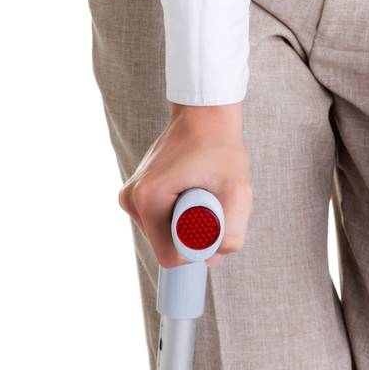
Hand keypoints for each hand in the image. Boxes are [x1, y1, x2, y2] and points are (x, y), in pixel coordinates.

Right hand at [118, 101, 252, 268]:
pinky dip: (178, 211)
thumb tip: (214, 257)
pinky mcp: (137, 191)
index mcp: (147, 199)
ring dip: (185, 222)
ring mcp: (131, 194)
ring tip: (200, 189)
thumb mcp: (237, 189)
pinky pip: (160, 219)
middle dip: (191, 233)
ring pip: (163, 232)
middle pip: (165, 244)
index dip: (197, 248)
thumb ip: (233, 231)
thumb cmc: (221, 145)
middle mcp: (132, 198)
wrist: (205, 112)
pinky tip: (190, 187)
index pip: (169, 255)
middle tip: (211, 199)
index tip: (214, 219)